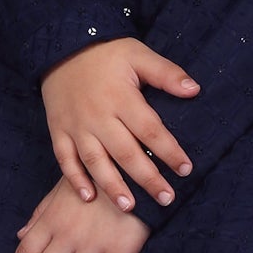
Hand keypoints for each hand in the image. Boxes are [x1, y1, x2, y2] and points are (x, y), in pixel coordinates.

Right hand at [39, 37, 198, 212]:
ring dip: (111, 185)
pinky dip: (74, 179)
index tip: (186, 169)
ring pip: (95, 161)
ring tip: (128, 206)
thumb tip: (194, 89)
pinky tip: (88, 197)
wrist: (61, 47)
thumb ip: (165, 73)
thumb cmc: (106, 53)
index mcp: (121, 97)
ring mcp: (76, 125)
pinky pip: (64, 159)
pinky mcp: (58, 130)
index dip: (169, 151)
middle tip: (166, 198)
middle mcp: (98, 115)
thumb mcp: (138, 54)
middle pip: (125, 152)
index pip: (150, 130)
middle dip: (147, 178)